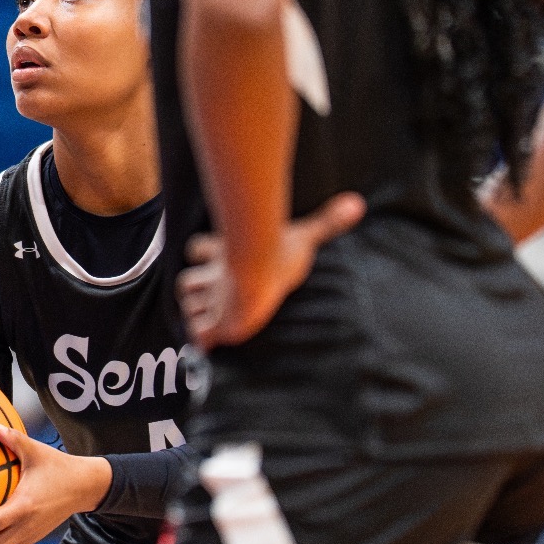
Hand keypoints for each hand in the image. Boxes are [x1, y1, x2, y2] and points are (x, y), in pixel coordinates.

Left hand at [177, 192, 364, 349]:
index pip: (197, 248)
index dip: (202, 253)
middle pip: (186, 283)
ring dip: (197, 311)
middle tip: (217, 292)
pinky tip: (216, 338)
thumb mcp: (306, 236)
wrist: (259, 275)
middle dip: (197, 289)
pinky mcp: (214, 326)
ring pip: (188, 305)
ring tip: (216, 314)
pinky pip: (198, 337)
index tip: (213, 256)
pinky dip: (203, 339)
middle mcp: (213, 278)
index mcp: (225, 255)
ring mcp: (211, 302)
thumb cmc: (279, 255)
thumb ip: (328, 223)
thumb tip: (356, 204)